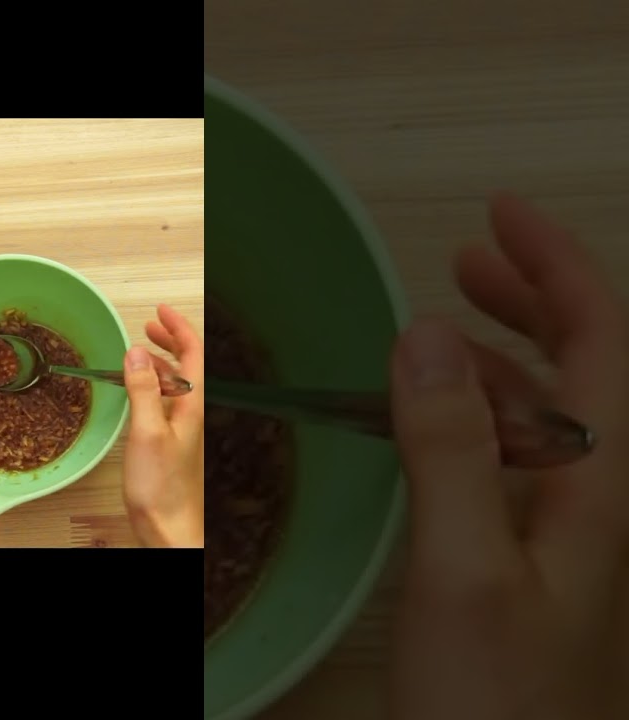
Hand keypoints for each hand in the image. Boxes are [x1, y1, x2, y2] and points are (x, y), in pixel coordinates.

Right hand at [121, 304, 204, 547]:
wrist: (169, 527)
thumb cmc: (161, 487)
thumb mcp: (146, 432)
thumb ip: (142, 390)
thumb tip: (135, 354)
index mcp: (192, 405)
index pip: (192, 354)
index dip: (178, 328)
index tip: (160, 311)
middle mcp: (191, 413)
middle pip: (187, 365)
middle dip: (169, 341)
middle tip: (150, 324)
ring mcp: (182, 427)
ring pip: (175, 383)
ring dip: (158, 362)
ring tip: (139, 352)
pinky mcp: (170, 440)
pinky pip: (165, 401)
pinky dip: (152, 385)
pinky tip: (138, 390)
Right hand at [388, 194, 628, 718]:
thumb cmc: (492, 699)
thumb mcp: (465, 569)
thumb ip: (452, 449)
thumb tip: (425, 332)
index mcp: (604, 489)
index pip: (602, 345)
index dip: (558, 268)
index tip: (497, 216)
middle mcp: (603, 503)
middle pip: (592, 371)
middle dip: (537, 300)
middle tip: (469, 256)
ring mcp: (576, 538)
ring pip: (557, 417)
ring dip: (508, 355)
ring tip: (444, 323)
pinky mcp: (542, 567)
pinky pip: (525, 464)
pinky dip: (486, 418)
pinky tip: (443, 424)